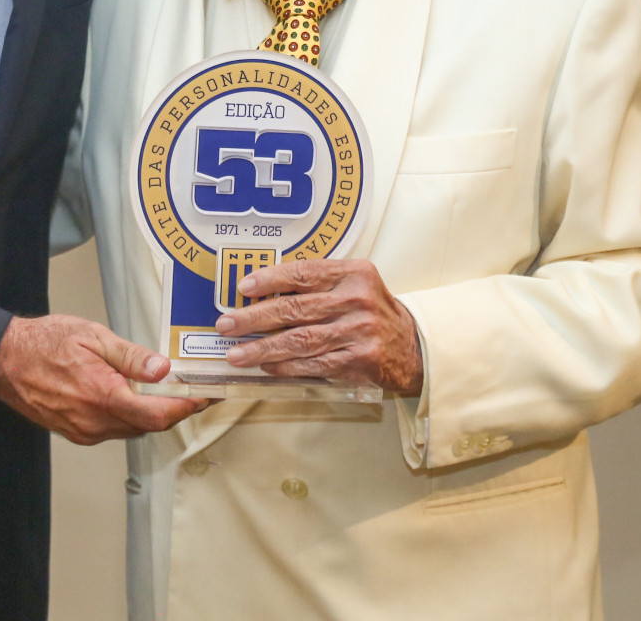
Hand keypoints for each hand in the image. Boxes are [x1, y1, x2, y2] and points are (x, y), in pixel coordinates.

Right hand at [0, 314, 208, 444]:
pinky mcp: (75, 433)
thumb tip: (163, 370)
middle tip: (190, 390)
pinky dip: (127, 416)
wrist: (4, 360)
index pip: (157, 415)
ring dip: (149, 414)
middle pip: (148, 425)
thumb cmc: (44, 343)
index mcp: (102, 396)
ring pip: (131, 429)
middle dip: (172, 409)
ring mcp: (84, 431)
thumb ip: (131, 356)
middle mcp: (94, 422)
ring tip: (163, 392)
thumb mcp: (93, 337)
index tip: (203, 397)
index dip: (186, 408)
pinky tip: (129, 397)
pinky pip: (112, 430)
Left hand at [213, 259, 423, 393]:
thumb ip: (316, 285)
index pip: (304, 273)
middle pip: (296, 308)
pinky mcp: (360, 360)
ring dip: (263, 348)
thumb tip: (262, 294)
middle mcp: (357, 300)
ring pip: (300, 340)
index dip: (271, 280)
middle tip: (227, 324)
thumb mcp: (352, 285)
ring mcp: (359, 331)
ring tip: (236, 353)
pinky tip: (266, 366)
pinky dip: (286, 366)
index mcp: (353, 274)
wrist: (412, 346)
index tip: (244, 288)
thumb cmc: (371, 311)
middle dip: (255, 318)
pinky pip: (314, 364)